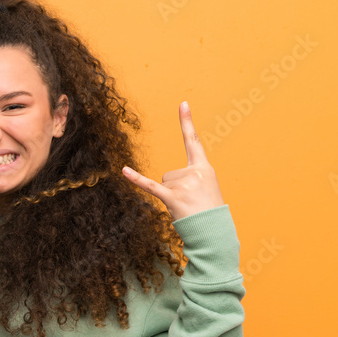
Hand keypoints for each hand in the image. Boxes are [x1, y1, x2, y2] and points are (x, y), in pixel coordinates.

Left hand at [122, 101, 224, 220]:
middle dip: (174, 190)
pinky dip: (136, 179)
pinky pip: (151, 186)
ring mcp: (184, 185)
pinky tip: (124, 170)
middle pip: (168, 174)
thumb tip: (167, 183)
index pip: (194, 141)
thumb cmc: (208, 214)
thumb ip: (189, 180)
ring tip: (185, 208)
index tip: (183, 103)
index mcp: (204, 169)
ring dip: (169, 198)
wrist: (214, 233)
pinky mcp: (173, 198)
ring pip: (162, 183)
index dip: (187, 122)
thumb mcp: (206, 190)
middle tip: (190, 203)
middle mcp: (194, 173)